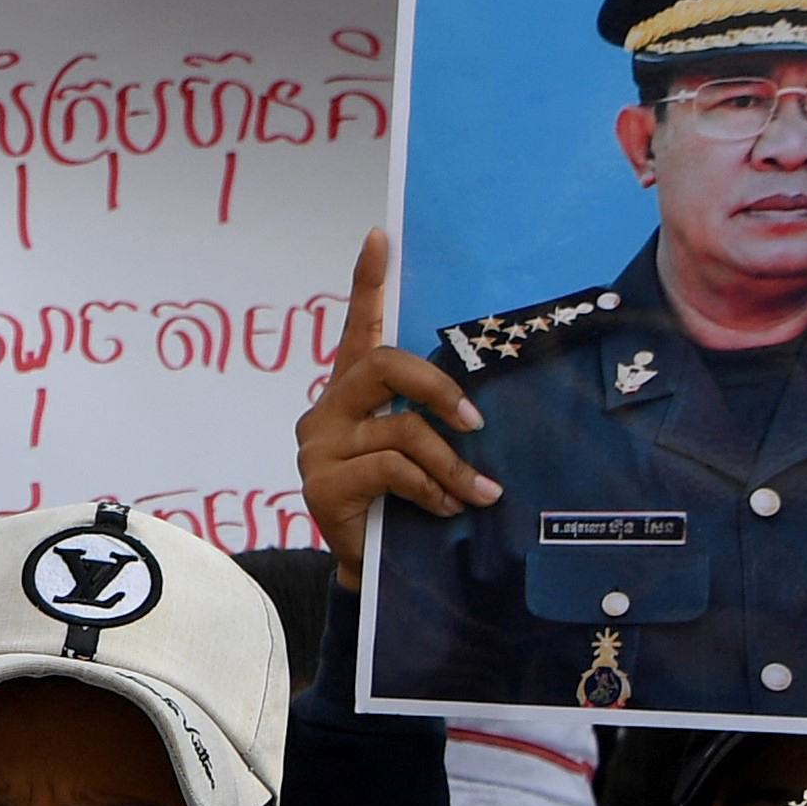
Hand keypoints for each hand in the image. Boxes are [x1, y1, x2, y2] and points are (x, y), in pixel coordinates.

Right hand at [296, 229, 493, 575]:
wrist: (370, 570)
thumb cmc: (400, 503)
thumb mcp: (417, 453)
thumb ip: (430, 422)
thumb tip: (487, 409)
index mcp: (352, 392)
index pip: (357, 327)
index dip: (367, 281)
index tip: (380, 236)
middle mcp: (327, 409)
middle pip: (384, 365)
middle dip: (439, 388)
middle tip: (477, 420)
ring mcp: (319, 445)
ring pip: (402, 428)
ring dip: (452, 462)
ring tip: (480, 491)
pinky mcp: (321, 484)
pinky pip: (393, 468)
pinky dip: (432, 487)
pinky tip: (446, 507)